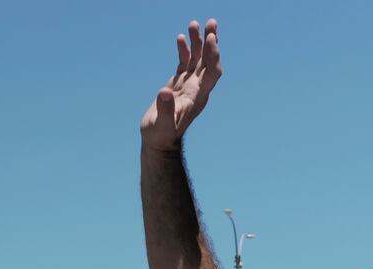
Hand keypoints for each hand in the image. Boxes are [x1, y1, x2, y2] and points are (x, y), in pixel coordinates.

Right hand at [140, 18, 221, 151]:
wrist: (158, 141)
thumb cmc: (161, 136)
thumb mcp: (162, 124)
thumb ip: (165, 109)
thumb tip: (164, 92)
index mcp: (197, 96)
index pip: (212, 72)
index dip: (214, 55)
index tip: (211, 39)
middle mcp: (196, 89)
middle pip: (208, 61)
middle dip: (211, 42)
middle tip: (211, 22)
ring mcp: (188, 85)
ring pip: (197, 59)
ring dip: (198, 42)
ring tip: (194, 24)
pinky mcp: (178, 85)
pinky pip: (185, 64)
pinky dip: (185, 51)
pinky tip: (181, 38)